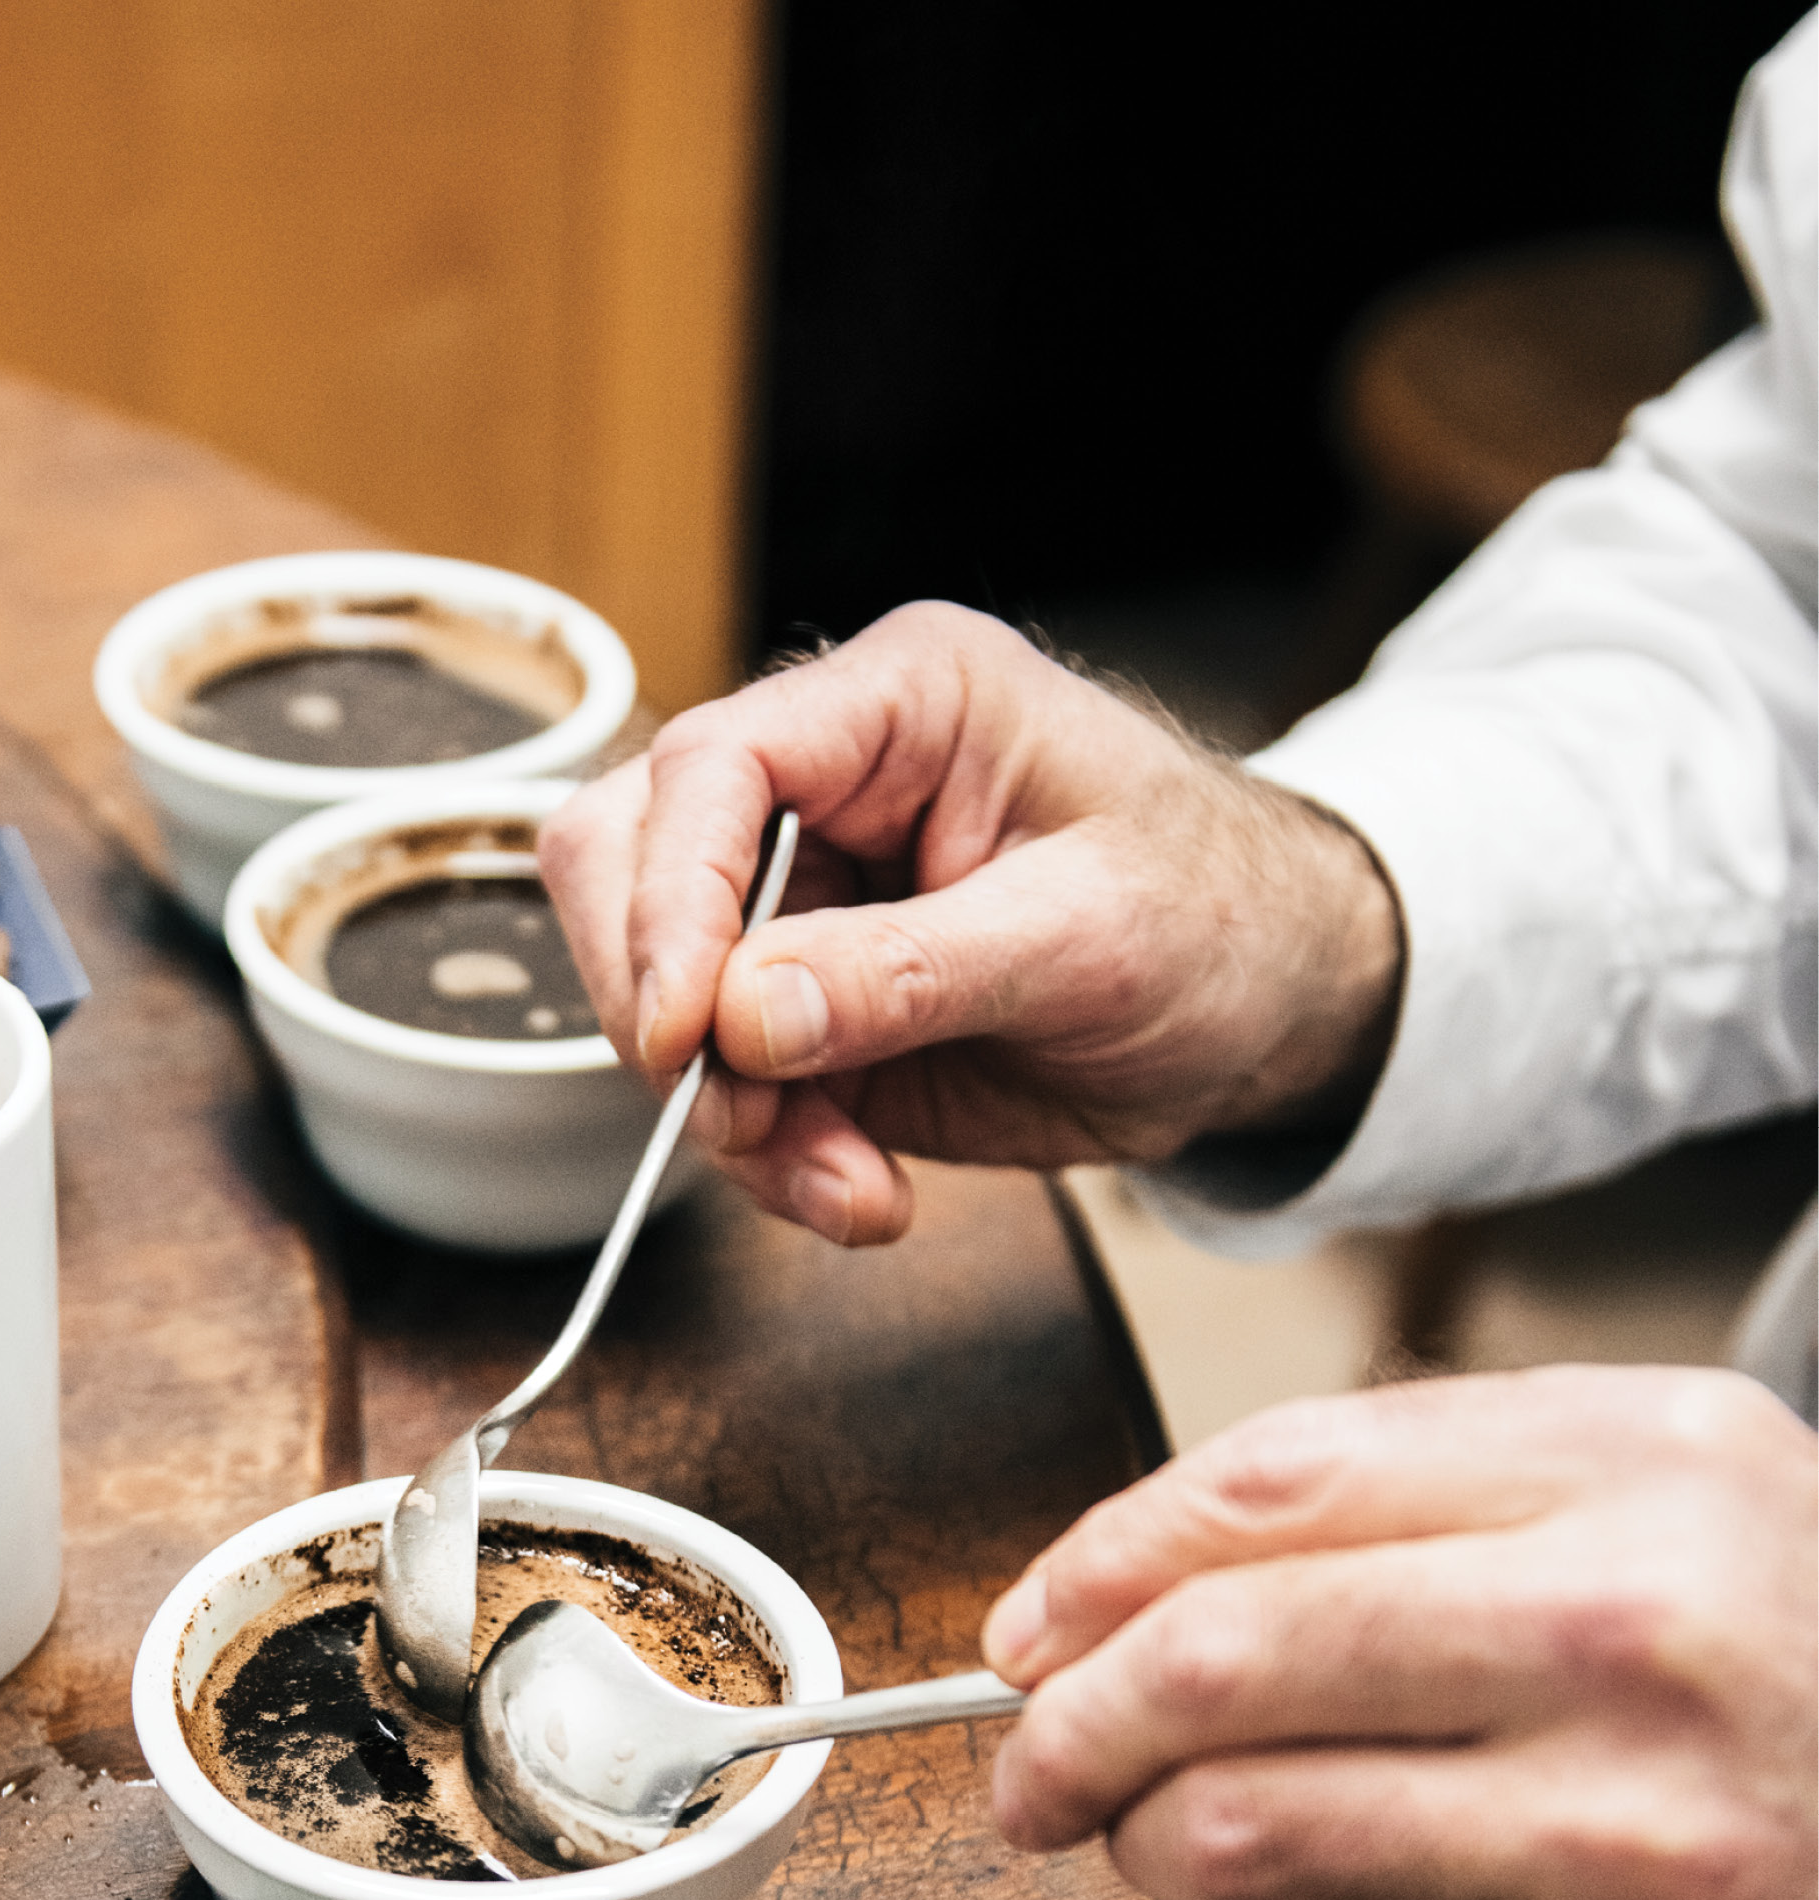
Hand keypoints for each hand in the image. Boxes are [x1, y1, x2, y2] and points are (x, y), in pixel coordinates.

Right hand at [539, 602, 1399, 1245]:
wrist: (1271, 1005)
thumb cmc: (1219, 916)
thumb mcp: (1090, 938)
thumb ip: (911, 970)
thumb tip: (745, 1013)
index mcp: (901, 703)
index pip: (711, 767)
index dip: (671, 899)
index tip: (689, 1031)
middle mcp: (826, 785)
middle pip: (631, 868)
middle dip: (671, 1018)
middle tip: (749, 1121)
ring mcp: (801, 899)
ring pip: (662, 998)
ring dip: (729, 1117)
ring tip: (848, 1185)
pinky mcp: (804, 1007)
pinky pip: (724, 1087)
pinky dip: (771, 1159)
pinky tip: (860, 1192)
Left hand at [981, 1367, 1818, 1899]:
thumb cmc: (1796, 1664)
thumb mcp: (1667, 1491)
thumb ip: (1411, 1493)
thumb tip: (1113, 1592)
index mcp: (1644, 1472)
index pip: (1268, 1490)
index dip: (1097, 1563)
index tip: (1030, 1627)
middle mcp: (1637, 1643)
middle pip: (1219, 1661)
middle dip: (1067, 1726)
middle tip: (1029, 1768)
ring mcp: (1623, 1847)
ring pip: (1245, 1835)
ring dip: (1154, 1844)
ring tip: (1162, 1839)